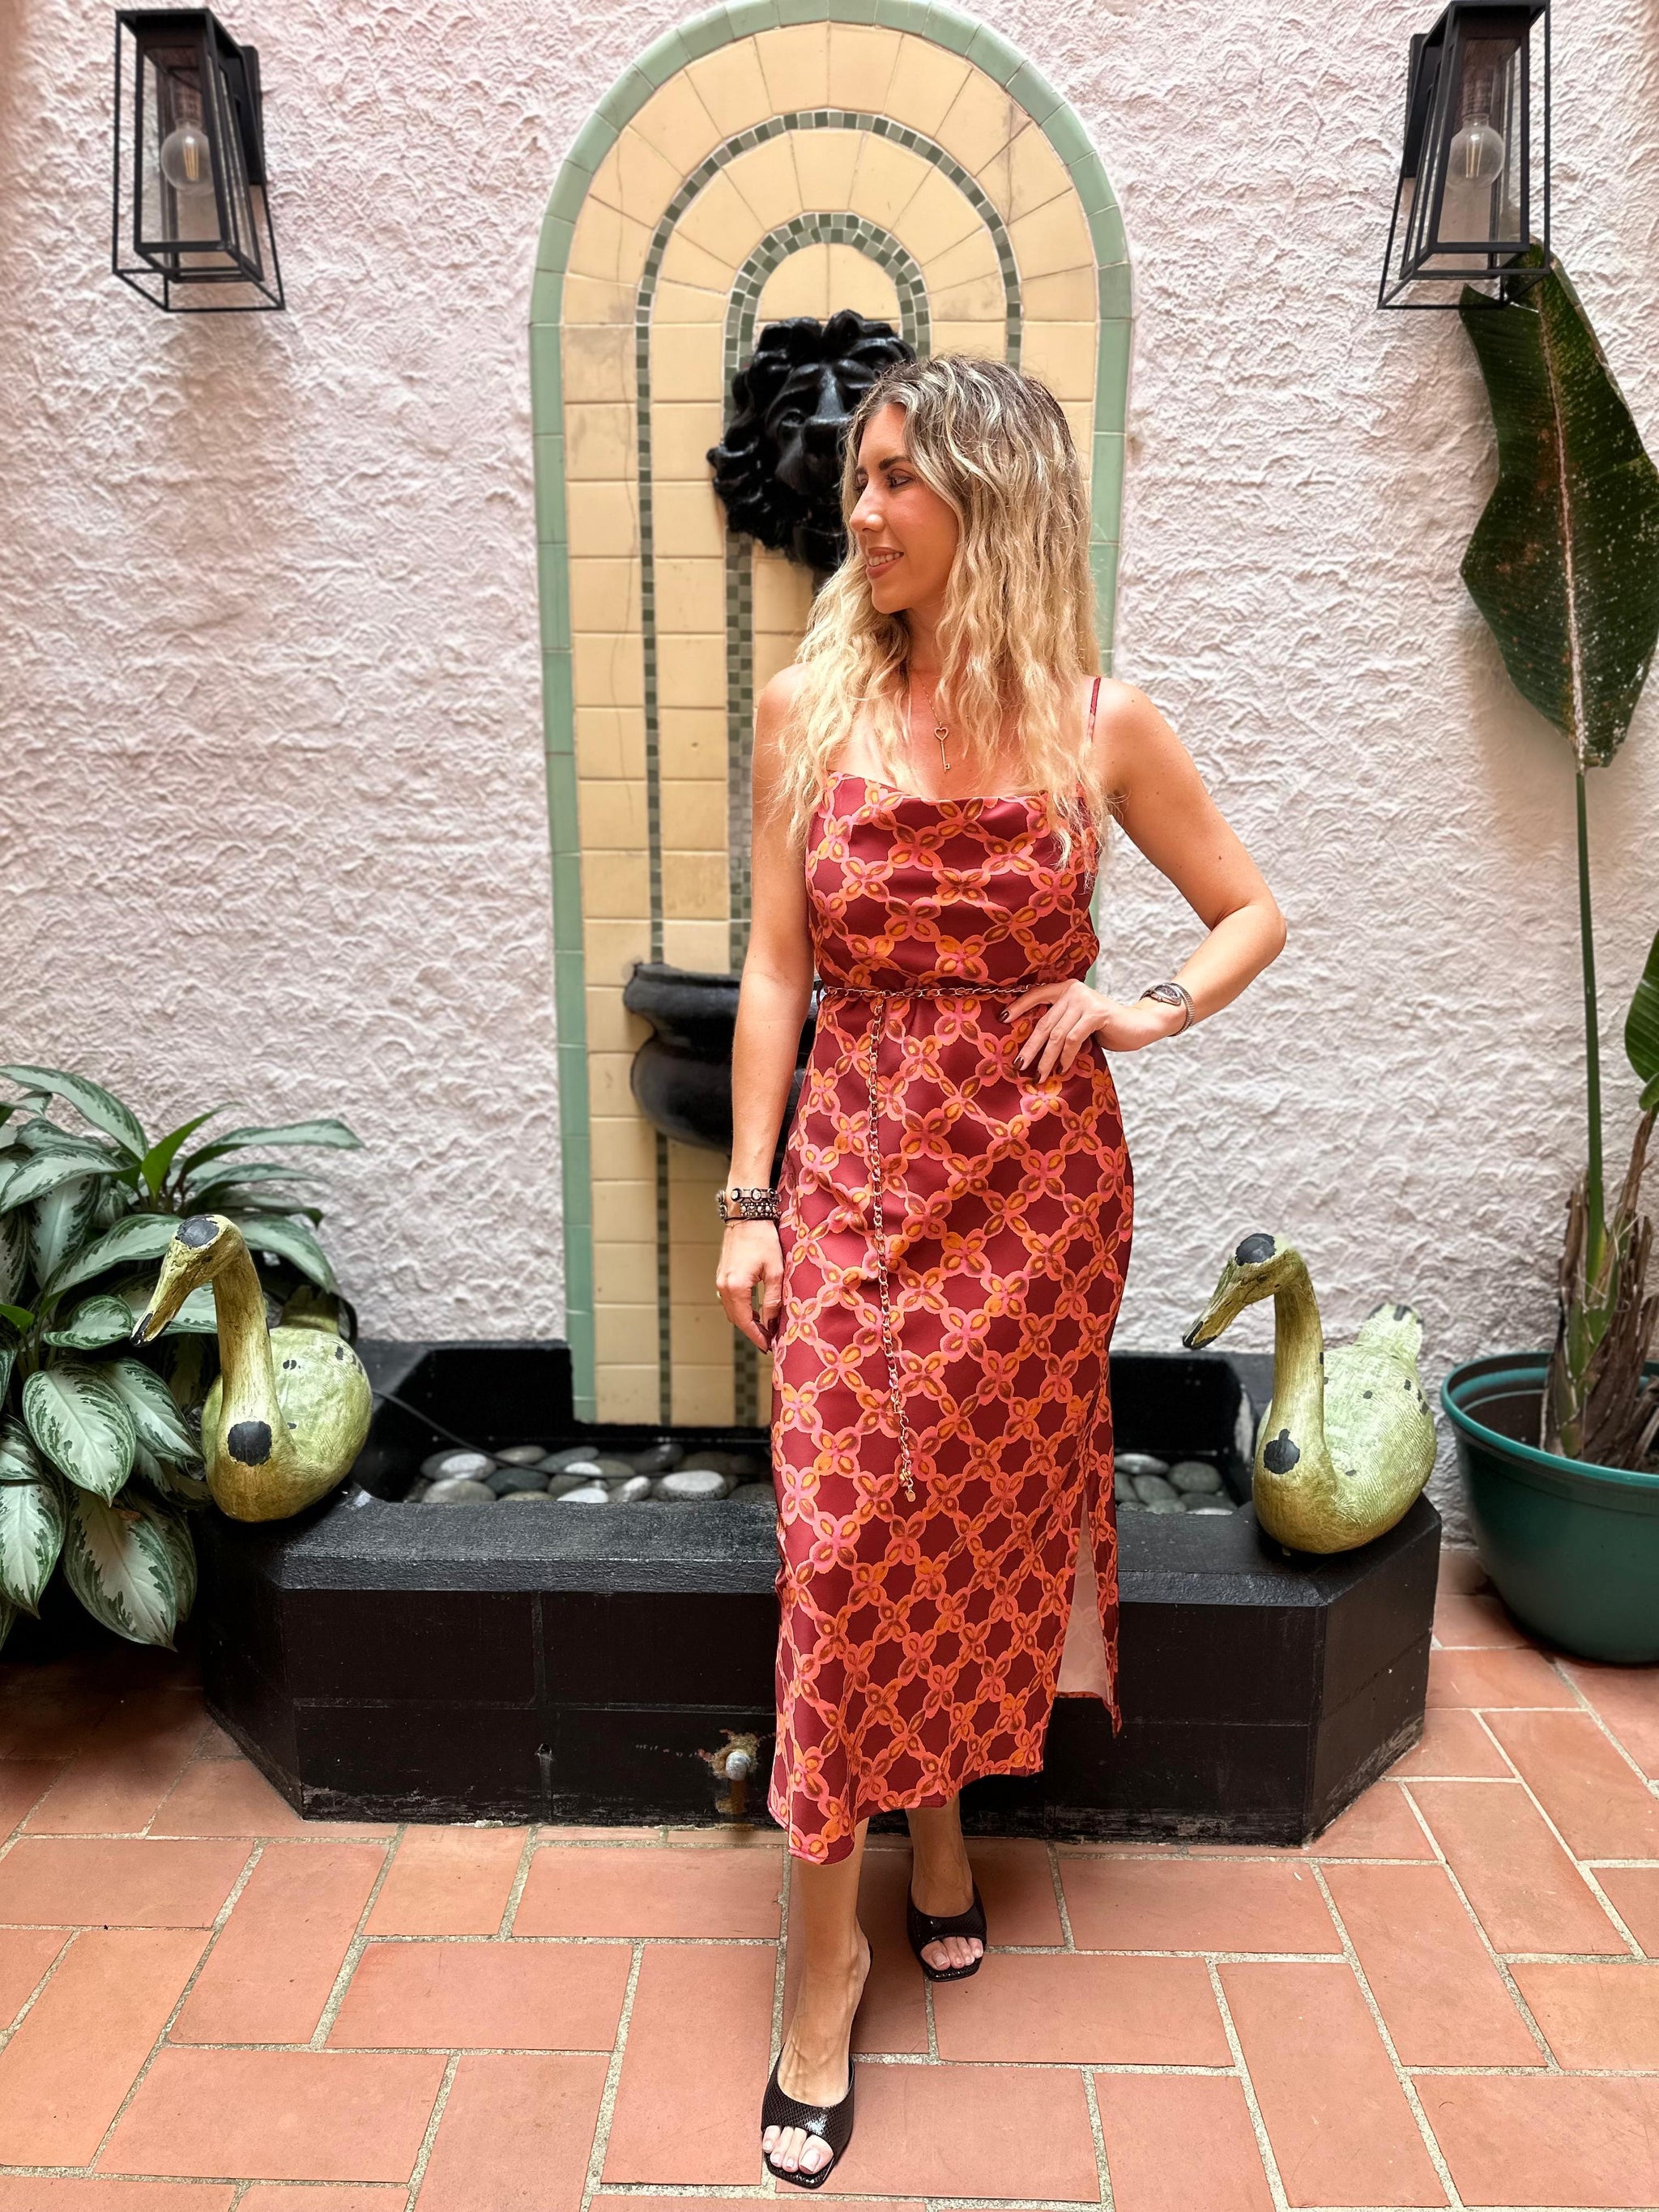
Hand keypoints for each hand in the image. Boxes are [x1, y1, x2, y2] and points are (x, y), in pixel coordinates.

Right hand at [716, 1219, 783, 1350]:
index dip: (757, 1336)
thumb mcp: (775, 1271)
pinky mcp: (722, 1275)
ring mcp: (720, 1281)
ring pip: (732, 1311)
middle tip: (769, 1341)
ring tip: (764, 1329)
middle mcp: (723, 1286)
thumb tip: (772, 1323)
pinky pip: (730, 1301)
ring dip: (746, 1321)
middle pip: (736, 1319)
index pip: (745, 1321)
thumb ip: (773, 1299)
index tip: (768, 1347)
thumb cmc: (763, 1240)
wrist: (746, 1216)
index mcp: (736, 1287)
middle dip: (752, 1332)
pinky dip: (741, 1310)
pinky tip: (755, 1311)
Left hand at [1001, 980, 1184, 1074]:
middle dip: (1030, 1047)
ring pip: (1057, 1034)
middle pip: (1044, 1022)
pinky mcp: (1097, 1013)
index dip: (1018, 1007)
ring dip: (1047, 1058)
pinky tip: (1063, 1069)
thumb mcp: (1078, 1022)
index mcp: (1065, 989)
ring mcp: (1085, 1001)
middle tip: (1019, 1065)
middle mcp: (1073, 991)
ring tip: (1040, 1075)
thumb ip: (1060, 1025)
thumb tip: (1031, 1048)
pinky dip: (1066, 1056)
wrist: (1139, 1025)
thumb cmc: (1106, 1027)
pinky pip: (1073, 1038)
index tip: (1001, 1020)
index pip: (1036, 994)